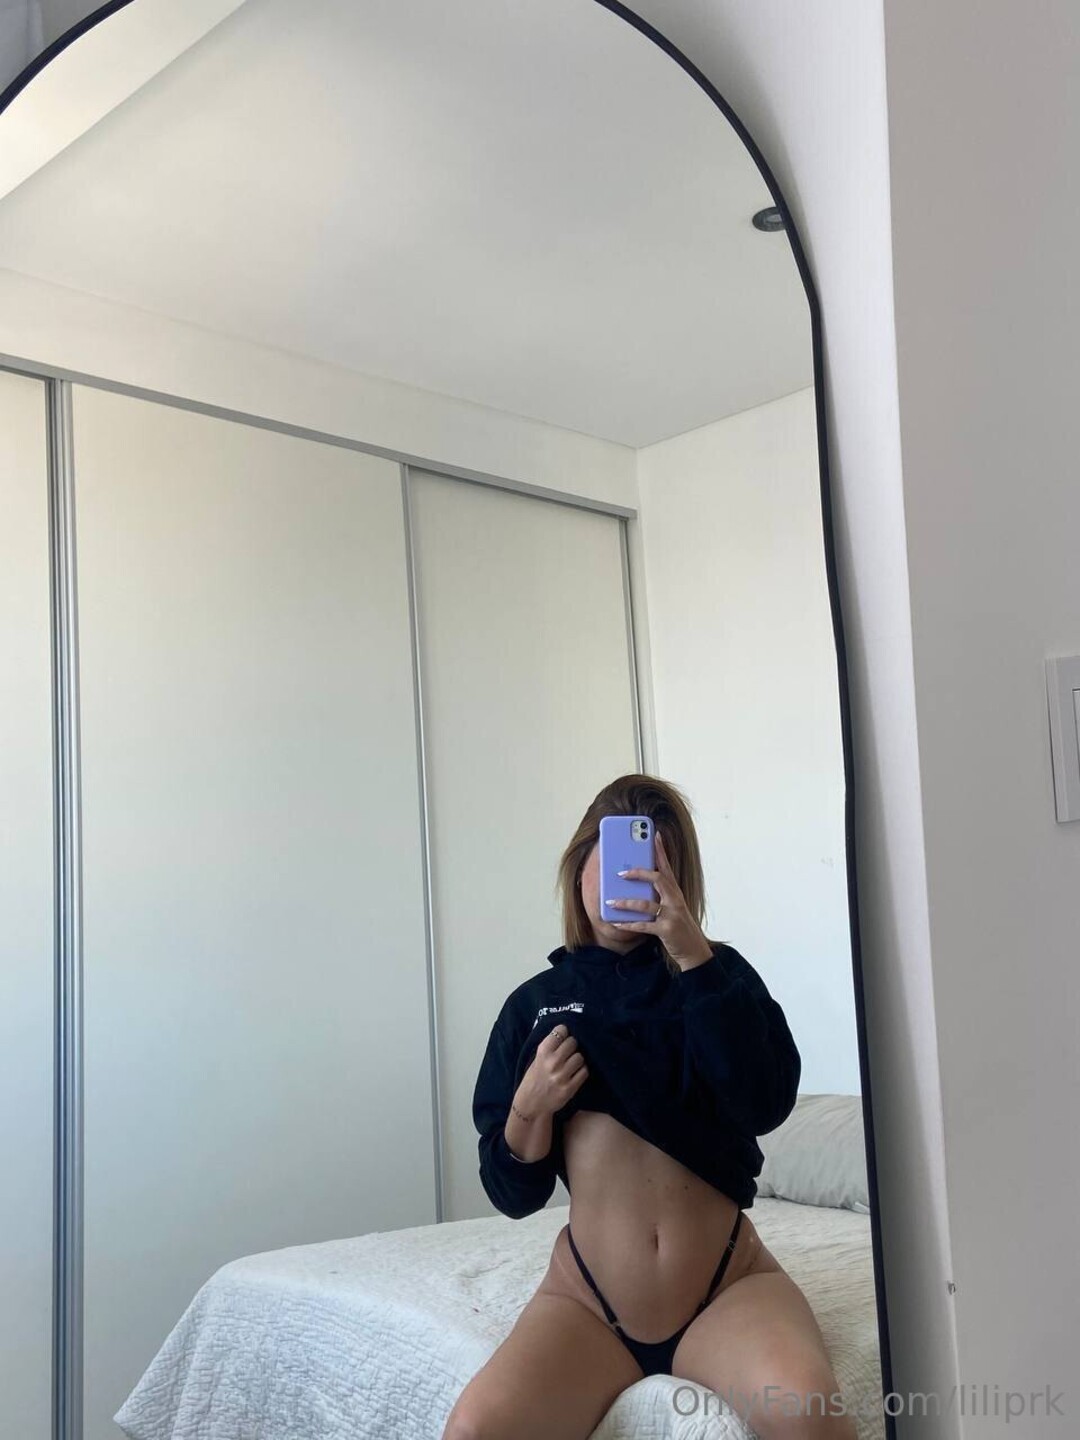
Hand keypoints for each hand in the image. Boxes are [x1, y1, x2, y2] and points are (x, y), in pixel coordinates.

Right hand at [515, 1025, 588, 1117]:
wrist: (531, 1105)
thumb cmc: (534, 1079)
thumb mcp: (536, 1059)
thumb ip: (550, 1047)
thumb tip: (567, 1032)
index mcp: (542, 1052)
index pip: (561, 1031)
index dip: (564, 1032)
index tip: (564, 1036)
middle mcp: (552, 1062)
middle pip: (573, 1042)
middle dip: (572, 1046)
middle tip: (568, 1052)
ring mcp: (561, 1076)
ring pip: (580, 1057)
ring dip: (577, 1060)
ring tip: (572, 1064)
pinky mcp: (569, 1088)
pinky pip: (584, 1072)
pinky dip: (582, 1071)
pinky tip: (575, 1074)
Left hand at [606, 830, 712, 969]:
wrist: (694, 950)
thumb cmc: (679, 926)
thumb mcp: (672, 907)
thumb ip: (658, 896)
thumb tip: (635, 886)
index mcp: (675, 892)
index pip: (667, 866)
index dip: (661, 850)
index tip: (654, 835)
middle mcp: (675, 900)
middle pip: (657, 879)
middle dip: (638, 873)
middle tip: (620, 872)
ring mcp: (672, 915)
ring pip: (646, 904)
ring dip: (626, 903)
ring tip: (610, 902)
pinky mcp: (666, 930)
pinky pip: (643, 925)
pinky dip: (628, 924)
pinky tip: (617, 923)